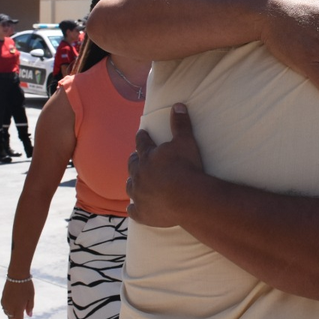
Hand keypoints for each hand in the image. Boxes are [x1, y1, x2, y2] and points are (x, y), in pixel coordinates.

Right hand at [1, 280, 33, 318]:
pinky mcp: (3, 298)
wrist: (17, 276)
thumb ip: (30, 307)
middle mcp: (10, 306)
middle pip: (11, 317)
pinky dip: (7, 310)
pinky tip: (10, 309)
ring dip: (10, 316)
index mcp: (18, 307)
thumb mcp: (31, 297)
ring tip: (14, 316)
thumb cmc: (26, 286)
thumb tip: (29, 316)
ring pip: (7, 313)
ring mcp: (5, 302)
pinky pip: (4, 307)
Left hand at [126, 104, 204, 226]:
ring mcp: (139, 195)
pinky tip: (134, 209)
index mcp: (148, 156)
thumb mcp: (186, 141)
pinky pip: (134, 211)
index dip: (142, 137)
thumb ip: (181, 123)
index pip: (142, 143)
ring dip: (132, 183)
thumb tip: (178, 105)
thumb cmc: (188, 168)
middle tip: (135, 158)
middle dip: (134, 160)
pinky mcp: (142, 213)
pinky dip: (134, 209)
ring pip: (130, 187)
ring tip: (134, 183)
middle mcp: (139, 175)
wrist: (188, 198)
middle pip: (132, 165)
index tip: (141, 133)